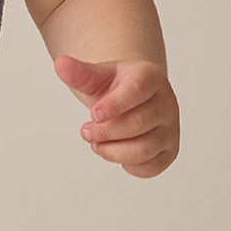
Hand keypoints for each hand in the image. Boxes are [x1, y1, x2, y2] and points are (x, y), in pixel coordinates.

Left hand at [53, 53, 179, 176]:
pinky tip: (115, 151)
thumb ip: (79, 73)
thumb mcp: (97, 77)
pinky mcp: (170, 151)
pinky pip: (151, 167)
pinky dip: (128, 165)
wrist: (134, 98)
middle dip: (105, 132)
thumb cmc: (115, 87)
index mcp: (150, 78)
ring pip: (145, 149)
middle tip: (86, 131)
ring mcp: (171, 128)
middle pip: (138, 124)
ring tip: (96, 144)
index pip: (136, 91)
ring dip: (113, 151)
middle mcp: (167, 103)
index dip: (114, 105)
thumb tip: (60, 64)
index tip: (93, 114)